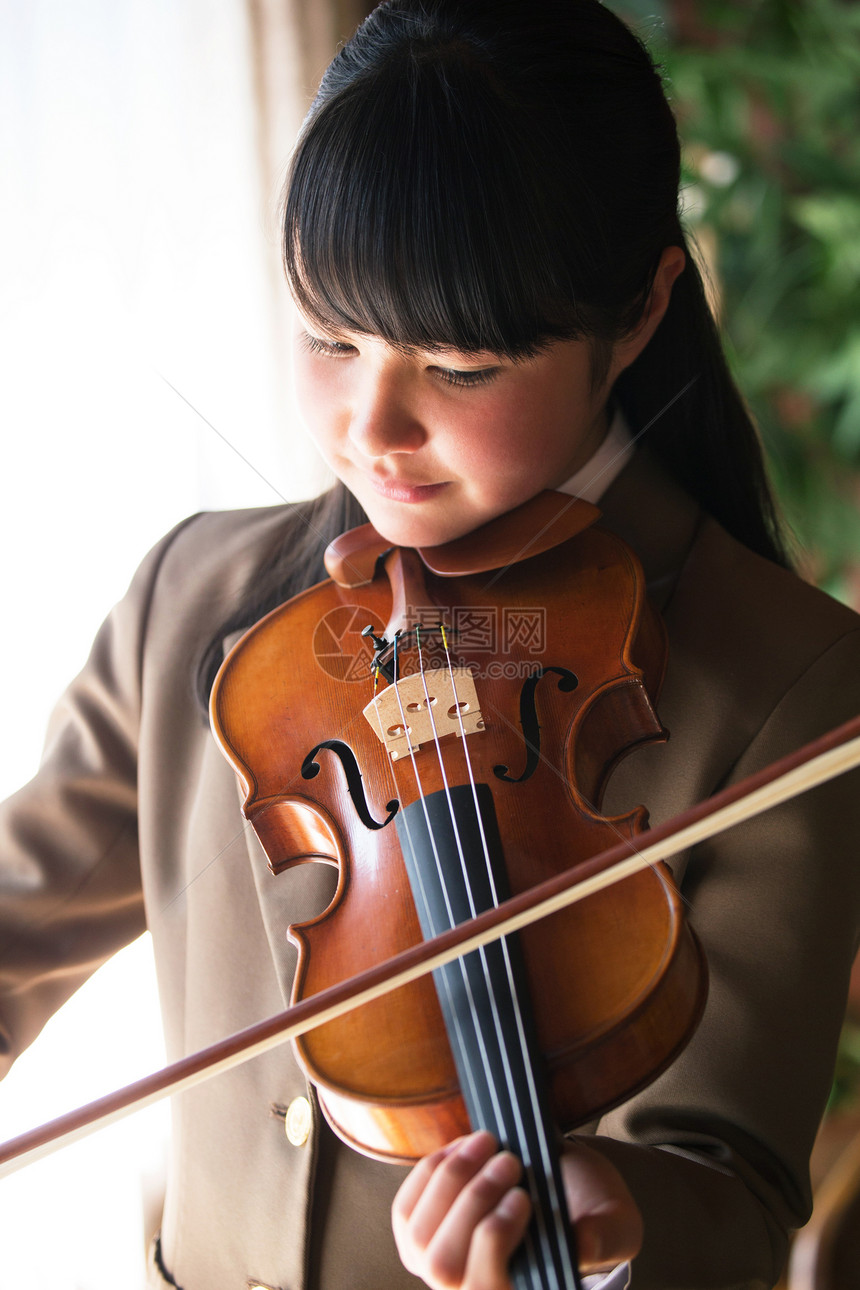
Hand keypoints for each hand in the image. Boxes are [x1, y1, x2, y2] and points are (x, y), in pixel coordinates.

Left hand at [391, 1131, 642, 1289]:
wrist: (568, 1188)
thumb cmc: (592, 1211)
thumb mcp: (614, 1224)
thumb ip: (603, 1237)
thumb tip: (581, 1246)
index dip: (493, 1242)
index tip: (524, 1196)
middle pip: (443, 1264)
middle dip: (473, 1202)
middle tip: (511, 1161)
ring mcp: (441, 1266)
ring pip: (419, 1235)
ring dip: (452, 1180)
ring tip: (490, 1143)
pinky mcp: (423, 1233)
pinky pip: (406, 1209)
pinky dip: (432, 1170)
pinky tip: (465, 1147)